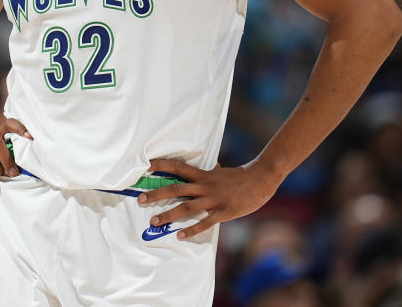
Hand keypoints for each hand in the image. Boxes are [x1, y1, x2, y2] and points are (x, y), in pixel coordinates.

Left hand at [137, 158, 282, 239]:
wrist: (261, 179)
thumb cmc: (241, 177)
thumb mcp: (221, 172)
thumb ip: (211, 173)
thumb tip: (210, 168)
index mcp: (203, 175)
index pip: (178, 167)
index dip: (161, 166)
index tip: (145, 166)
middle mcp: (205, 186)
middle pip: (176, 189)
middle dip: (157, 194)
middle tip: (140, 199)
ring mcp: (213, 200)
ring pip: (186, 207)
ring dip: (169, 215)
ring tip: (154, 221)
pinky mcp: (223, 212)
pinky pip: (205, 222)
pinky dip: (192, 229)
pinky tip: (180, 235)